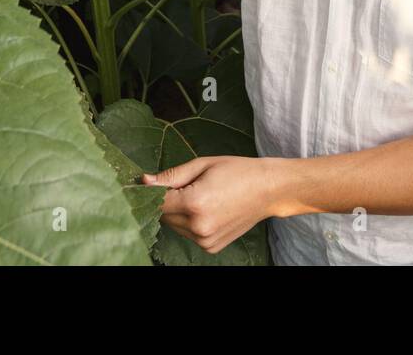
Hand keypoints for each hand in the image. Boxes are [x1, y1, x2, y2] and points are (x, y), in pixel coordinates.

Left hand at [142, 155, 287, 254]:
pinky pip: (188, 234)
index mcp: (194, 203)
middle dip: (167, 201)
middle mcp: (198, 226)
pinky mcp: (211, 247)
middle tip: (187, 185)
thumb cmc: (237, 171)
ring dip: (178, 213)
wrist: (268, 190)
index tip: (148, 183)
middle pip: (163, 216)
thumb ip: (171, 176)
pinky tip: (208, 209)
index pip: (156, 202)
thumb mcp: (202, 165)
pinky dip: (191, 223)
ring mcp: (205, 240)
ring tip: (201, 196)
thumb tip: (144, 181)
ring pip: (174, 226)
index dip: (150, 191)